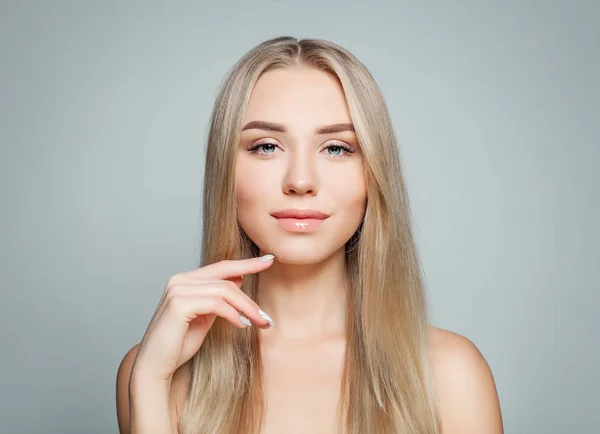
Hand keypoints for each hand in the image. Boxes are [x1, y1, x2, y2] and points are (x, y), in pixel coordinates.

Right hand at [131, 254, 274, 382]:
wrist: (155, 367)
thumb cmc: (178, 344)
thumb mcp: (205, 316)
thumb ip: (219, 298)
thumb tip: (239, 279)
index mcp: (185, 280)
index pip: (222, 267)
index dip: (247, 263)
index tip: (269, 261)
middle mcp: (180, 279)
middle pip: (226, 280)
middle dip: (250, 299)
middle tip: (267, 318)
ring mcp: (178, 290)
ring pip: (224, 292)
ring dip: (247, 309)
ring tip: (260, 323)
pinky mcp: (179, 304)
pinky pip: (216, 304)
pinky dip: (233, 315)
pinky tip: (242, 325)